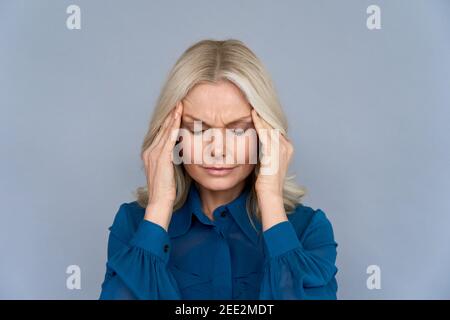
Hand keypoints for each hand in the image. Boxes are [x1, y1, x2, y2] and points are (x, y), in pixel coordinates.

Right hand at [142, 102, 182, 230]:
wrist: (159, 202)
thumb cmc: (166, 190)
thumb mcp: (168, 171)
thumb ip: (171, 159)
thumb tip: (180, 151)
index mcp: (150, 153)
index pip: (160, 133)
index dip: (168, 121)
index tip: (176, 110)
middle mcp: (149, 151)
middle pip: (161, 128)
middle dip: (170, 115)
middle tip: (178, 101)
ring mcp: (154, 154)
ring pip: (165, 131)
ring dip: (172, 117)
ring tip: (179, 105)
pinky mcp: (161, 158)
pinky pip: (168, 139)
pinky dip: (173, 127)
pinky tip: (178, 118)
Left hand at [251, 109, 293, 229]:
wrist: (270, 195)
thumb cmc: (265, 183)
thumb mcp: (265, 164)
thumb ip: (263, 152)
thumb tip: (253, 144)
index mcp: (287, 148)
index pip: (275, 128)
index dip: (265, 119)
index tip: (255, 109)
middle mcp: (287, 146)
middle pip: (273, 124)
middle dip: (263, 114)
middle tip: (253, 101)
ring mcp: (282, 148)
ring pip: (270, 126)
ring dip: (260, 114)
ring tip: (252, 103)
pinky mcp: (274, 151)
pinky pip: (266, 132)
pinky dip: (259, 122)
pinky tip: (252, 113)